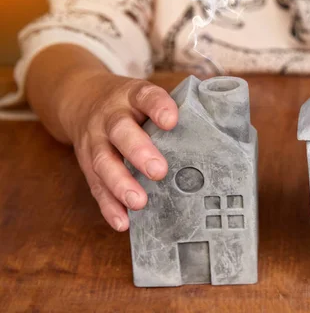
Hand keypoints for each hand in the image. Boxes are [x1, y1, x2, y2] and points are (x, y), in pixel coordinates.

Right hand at [60, 72, 177, 230]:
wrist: (81, 99)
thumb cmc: (130, 104)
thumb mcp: (146, 96)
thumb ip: (173, 110)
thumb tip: (221, 128)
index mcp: (131, 95)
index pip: (145, 96)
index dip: (158, 107)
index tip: (171, 121)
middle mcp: (110, 116)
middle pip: (121, 131)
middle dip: (139, 152)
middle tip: (159, 171)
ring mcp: (95, 140)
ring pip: (104, 161)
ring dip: (121, 184)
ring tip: (139, 202)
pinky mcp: (86, 164)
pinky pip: (95, 186)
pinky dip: (108, 206)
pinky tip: (122, 222)